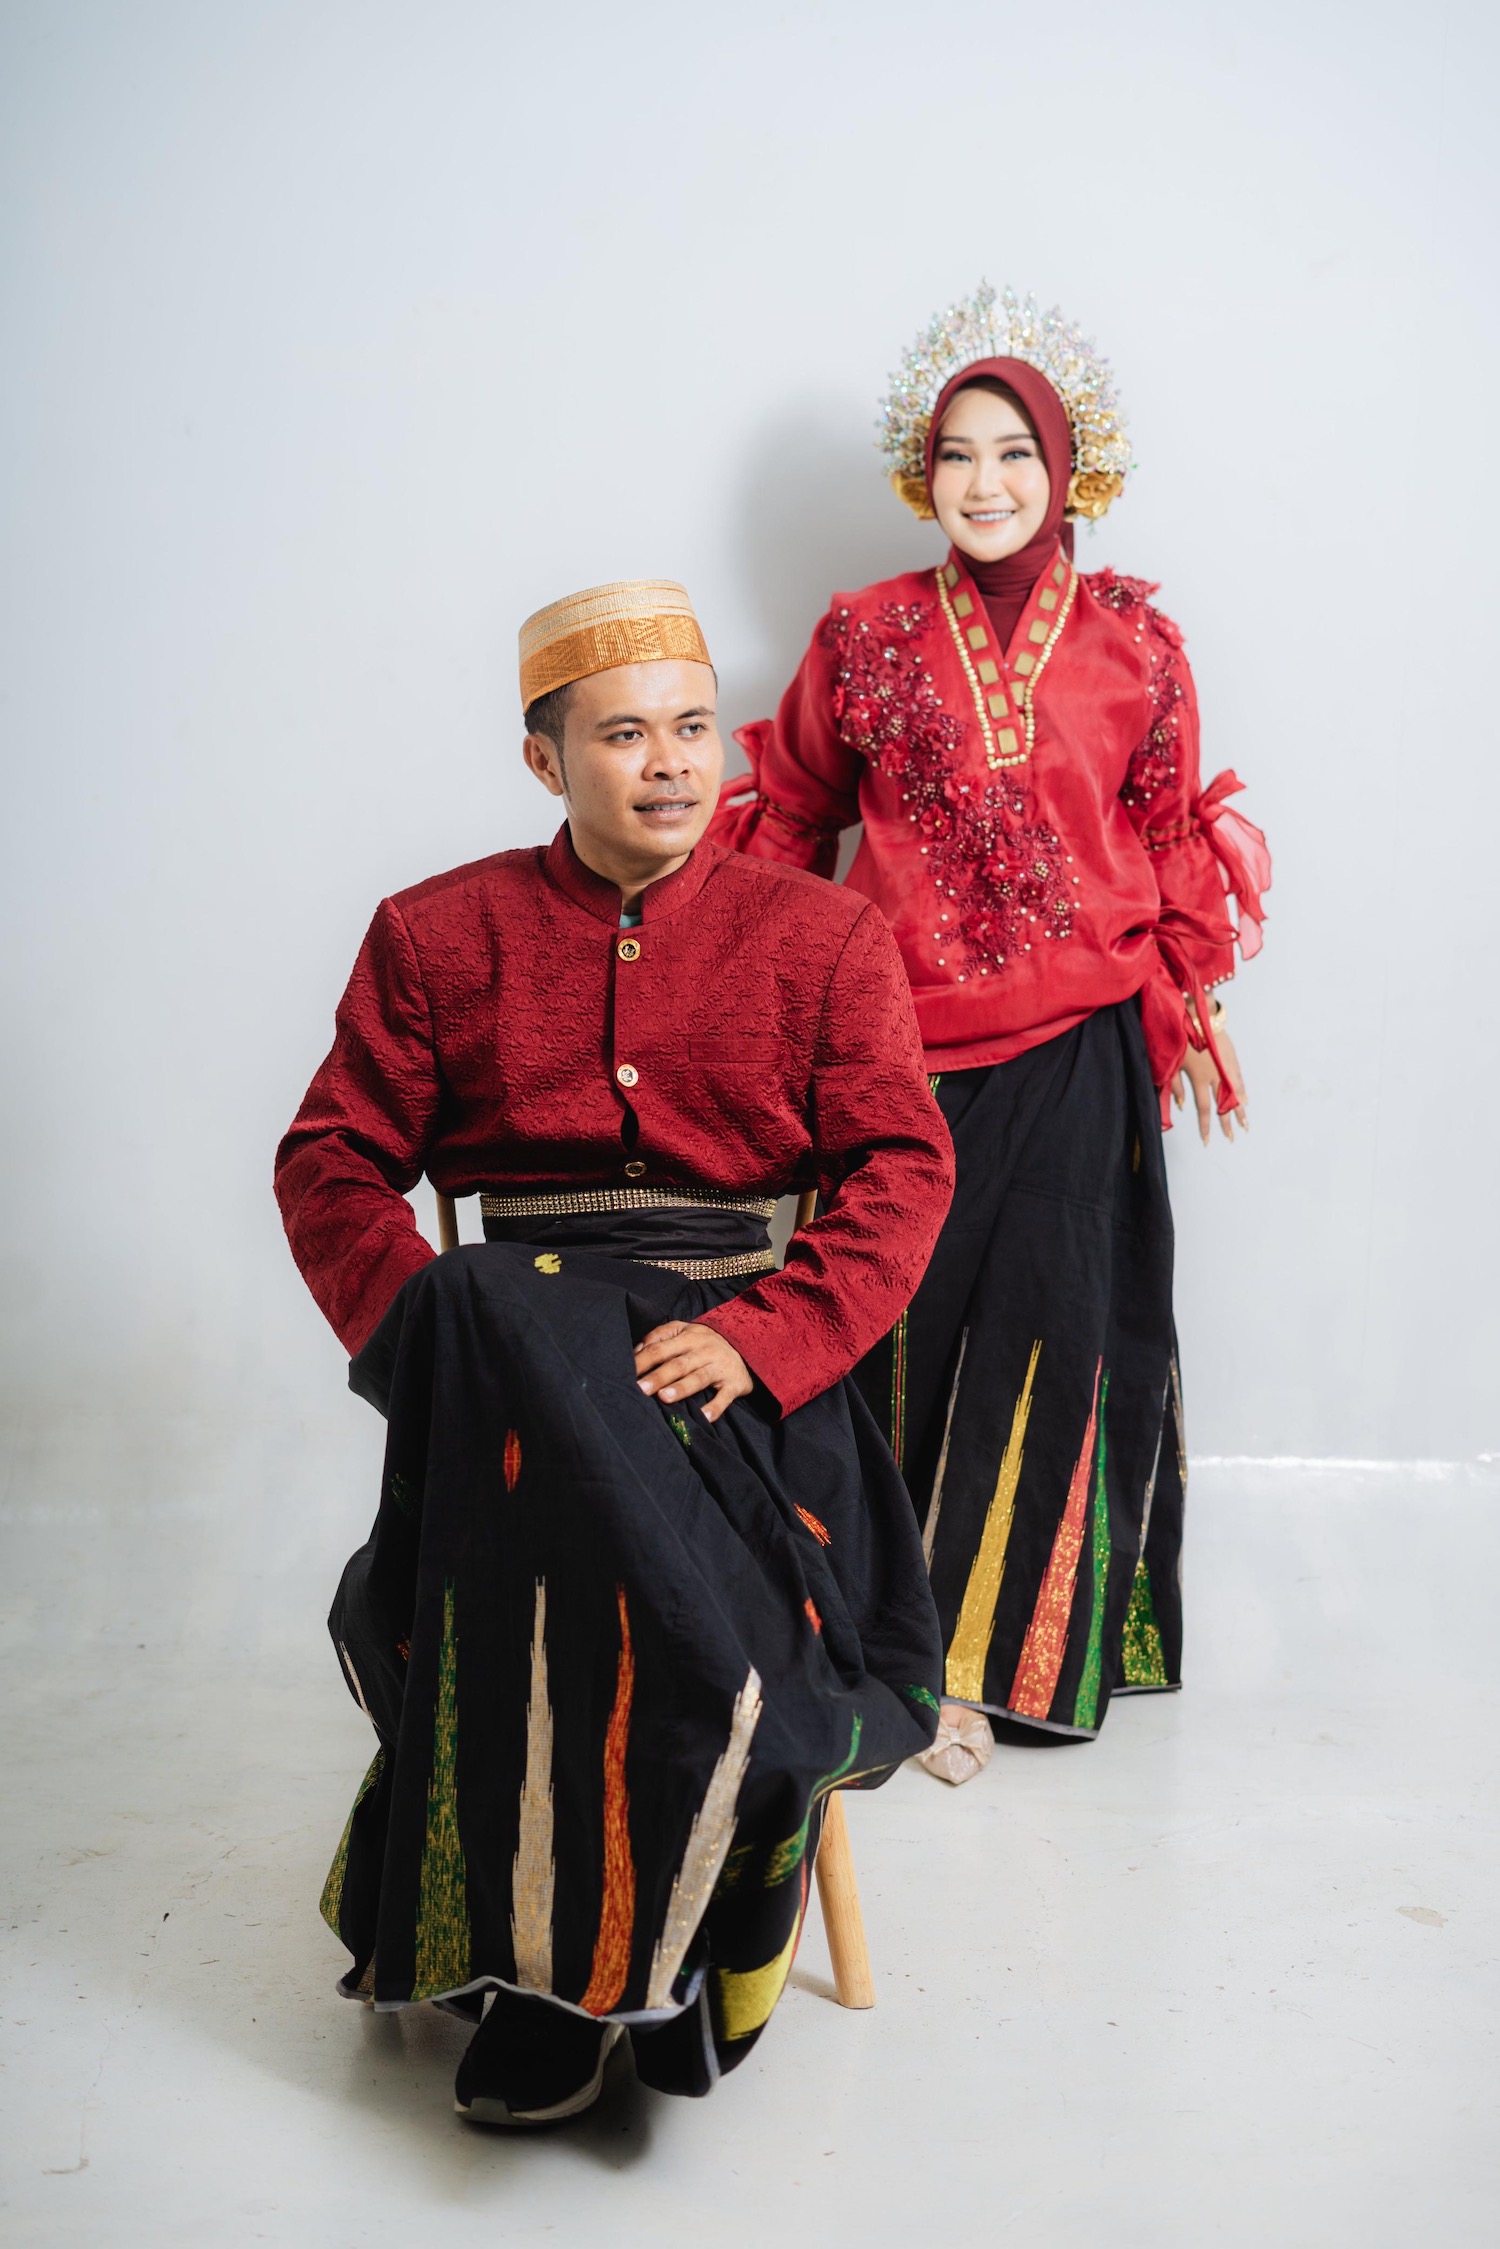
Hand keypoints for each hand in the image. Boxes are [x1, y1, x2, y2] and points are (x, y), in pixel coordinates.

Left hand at [634, 1321, 752, 1423]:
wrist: (746, 1344)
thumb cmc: (704, 1341)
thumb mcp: (684, 1330)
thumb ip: (659, 1336)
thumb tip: (636, 1351)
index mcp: (688, 1338)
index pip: (660, 1348)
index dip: (643, 1360)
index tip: (626, 1372)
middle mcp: (703, 1351)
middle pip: (678, 1364)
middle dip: (658, 1376)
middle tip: (640, 1388)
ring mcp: (719, 1367)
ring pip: (698, 1378)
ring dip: (681, 1388)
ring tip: (664, 1398)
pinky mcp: (734, 1384)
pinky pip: (724, 1397)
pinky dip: (715, 1407)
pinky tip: (704, 1417)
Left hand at [1172, 1022, 1247, 1143]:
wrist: (1199, 1017)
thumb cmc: (1182, 1039)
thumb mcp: (1174, 1063)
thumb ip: (1177, 1086)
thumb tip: (1181, 1105)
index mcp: (1199, 1078)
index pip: (1204, 1108)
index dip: (1205, 1126)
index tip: (1207, 1140)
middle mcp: (1216, 1076)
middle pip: (1224, 1105)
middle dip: (1227, 1123)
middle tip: (1232, 1138)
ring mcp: (1226, 1068)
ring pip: (1236, 1094)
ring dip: (1240, 1110)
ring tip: (1246, 1125)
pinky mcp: (1232, 1059)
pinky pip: (1239, 1079)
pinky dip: (1242, 1091)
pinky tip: (1245, 1100)